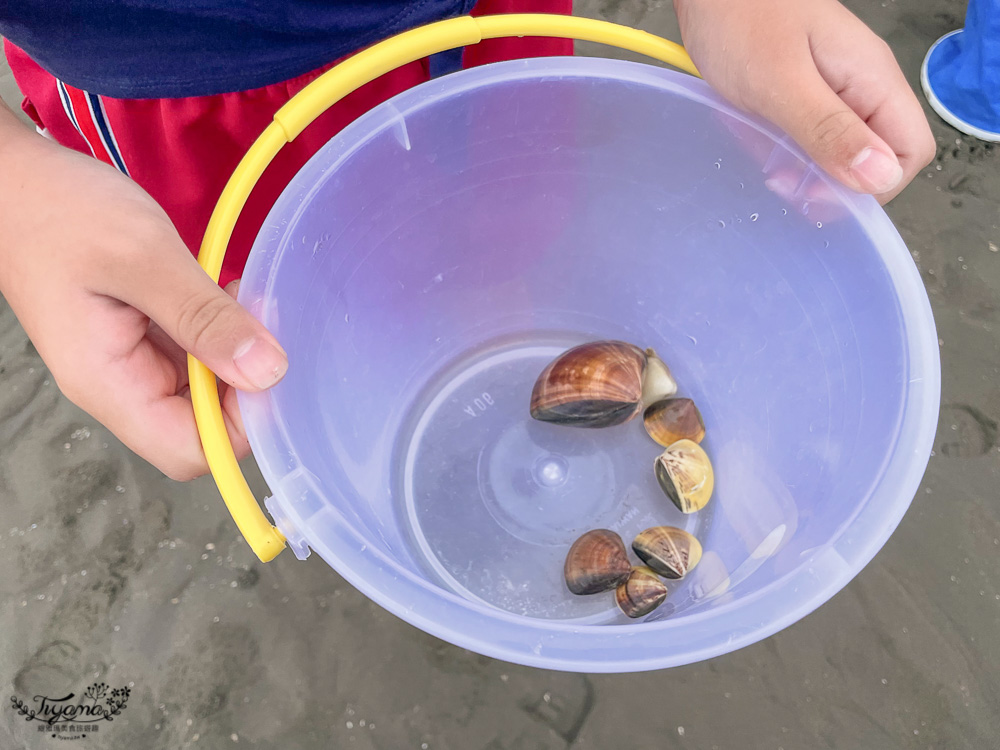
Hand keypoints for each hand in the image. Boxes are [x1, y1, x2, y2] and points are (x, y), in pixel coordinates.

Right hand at [0, 107, 287, 479]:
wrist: (16, 179)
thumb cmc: (62, 211)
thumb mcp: (144, 257)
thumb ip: (204, 317)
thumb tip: (268, 372)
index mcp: (109, 384)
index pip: (189, 450)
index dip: (240, 426)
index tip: (271, 368)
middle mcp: (120, 386)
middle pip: (201, 426)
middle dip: (244, 382)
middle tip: (260, 321)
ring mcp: (130, 363)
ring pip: (203, 390)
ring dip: (234, 352)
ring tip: (241, 299)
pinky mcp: (140, 338)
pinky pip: (192, 356)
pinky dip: (219, 332)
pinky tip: (225, 295)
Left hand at [674, 0, 934, 202]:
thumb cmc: (740, 16)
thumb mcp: (783, 83)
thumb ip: (831, 130)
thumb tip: (881, 178)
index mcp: (872, 80)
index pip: (911, 153)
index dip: (874, 186)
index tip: (823, 193)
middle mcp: (860, 88)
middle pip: (872, 160)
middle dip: (830, 181)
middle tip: (782, 179)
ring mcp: (830, 91)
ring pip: (835, 153)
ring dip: (799, 166)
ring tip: (761, 151)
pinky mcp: (800, 94)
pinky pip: (803, 137)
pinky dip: (778, 147)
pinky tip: (753, 137)